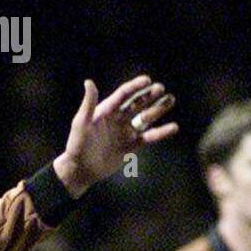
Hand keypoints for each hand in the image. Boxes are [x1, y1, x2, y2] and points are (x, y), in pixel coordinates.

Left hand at [53, 75, 177, 197]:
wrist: (79, 170)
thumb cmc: (77, 146)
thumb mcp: (81, 123)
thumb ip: (88, 103)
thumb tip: (88, 81)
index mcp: (107, 111)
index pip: (124, 94)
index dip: (135, 86)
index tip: (147, 80)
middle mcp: (118, 119)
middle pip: (137, 103)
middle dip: (149, 95)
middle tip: (161, 89)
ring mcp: (125, 132)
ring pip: (145, 118)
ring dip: (158, 109)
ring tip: (170, 100)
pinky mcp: (130, 146)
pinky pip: (148, 137)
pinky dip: (161, 133)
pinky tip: (173, 127)